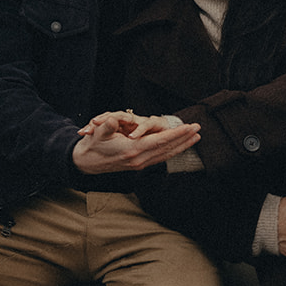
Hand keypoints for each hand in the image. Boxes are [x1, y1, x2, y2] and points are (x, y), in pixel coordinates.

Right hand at [72, 112, 200, 173]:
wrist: (87, 162)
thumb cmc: (93, 144)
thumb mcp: (98, 133)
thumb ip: (107, 126)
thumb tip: (112, 120)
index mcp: (132, 150)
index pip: (160, 141)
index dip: (176, 134)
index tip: (189, 128)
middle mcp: (139, 159)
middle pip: (167, 149)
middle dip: (184, 139)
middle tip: (198, 129)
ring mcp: (140, 164)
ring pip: (166, 155)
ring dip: (181, 146)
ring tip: (195, 138)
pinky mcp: (140, 164)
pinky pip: (160, 158)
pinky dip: (172, 151)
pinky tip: (179, 147)